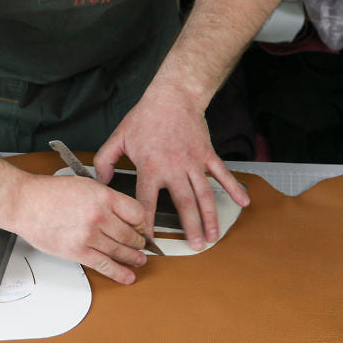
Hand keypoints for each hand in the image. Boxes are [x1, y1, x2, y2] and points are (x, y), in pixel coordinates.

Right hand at [10, 174, 148, 283]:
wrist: (25, 203)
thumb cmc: (48, 193)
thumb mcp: (84, 185)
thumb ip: (104, 198)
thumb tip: (120, 212)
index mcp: (103, 196)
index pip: (137, 213)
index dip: (142, 222)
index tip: (141, 227)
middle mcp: (99, 216)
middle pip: (131, 234)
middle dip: (139, 242)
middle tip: (142, 245)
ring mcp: (89, 235)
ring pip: (120, 251)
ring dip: (133, 257)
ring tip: (139, 260)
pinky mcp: (78, 252)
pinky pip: (104, 265)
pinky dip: (119, 273)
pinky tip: (127, 276)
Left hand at [93, 84, 248, 249]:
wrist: (173, 95)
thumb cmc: (145, 117)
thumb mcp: (118, 137)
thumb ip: (104, 161)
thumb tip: (99, 182)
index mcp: (150, 168)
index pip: (146, 203)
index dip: (146, 224)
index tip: (148, 242)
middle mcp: (173, 169)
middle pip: (183, 204)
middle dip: (189, 228)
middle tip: (193, 247)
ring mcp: (193, 162)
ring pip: (203, 195)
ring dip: (209, 217)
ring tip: (212, 237)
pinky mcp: (207, 154)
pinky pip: (222, 174)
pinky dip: (234, 188)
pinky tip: (243, 203)